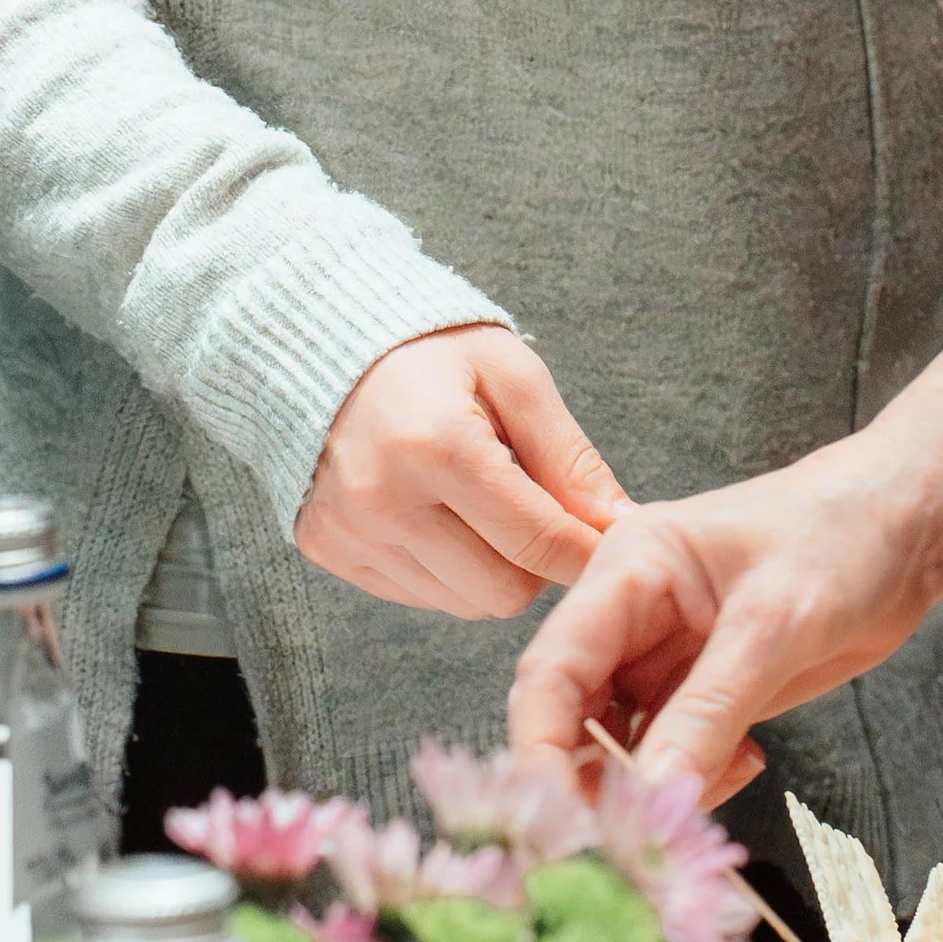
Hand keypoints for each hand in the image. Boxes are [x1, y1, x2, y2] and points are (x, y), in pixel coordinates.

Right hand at [295, 323, 625, 619]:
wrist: (326, 337)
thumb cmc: (432, 350)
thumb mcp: (514, 375)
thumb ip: (568, 455)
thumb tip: (615, 523)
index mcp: (438, 446)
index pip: (537, 541)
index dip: (587, 551)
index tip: (609, 542)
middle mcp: (384, 501)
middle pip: (503, 591)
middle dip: (537, 561)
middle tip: (537, 510)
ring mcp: (349, 531)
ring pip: (463, 604)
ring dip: (490, 567)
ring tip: (478, 500)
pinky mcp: (328, 550)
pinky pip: (416, 595)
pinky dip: (444, 568)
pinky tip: (436, 510)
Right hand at [509, 255, 942, 797]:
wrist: (914, 529)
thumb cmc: (843, 536)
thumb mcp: (775, 623)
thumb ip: (706, 713)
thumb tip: (646, 804)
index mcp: (624, 569)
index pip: (549, 672)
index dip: (540, 752)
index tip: (559, 826)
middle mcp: (628, 618)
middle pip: (571, 722)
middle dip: (596, 786)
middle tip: (641, 843)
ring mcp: (663, 661)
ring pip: (620, 753)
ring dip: (653, 794)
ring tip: (716, 793)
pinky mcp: (702, 697)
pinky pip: (671, 761)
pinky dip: (695, 784)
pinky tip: (750, 761)